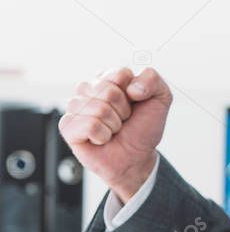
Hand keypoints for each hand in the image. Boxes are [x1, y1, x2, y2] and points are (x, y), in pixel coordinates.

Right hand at [58, 66, 172, 200]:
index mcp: (108, 78)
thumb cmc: (143, 128)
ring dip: (113, 124)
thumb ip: (152, 79)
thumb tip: (131, 88)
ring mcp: (76, 107)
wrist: (136, 157)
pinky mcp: (67, 126)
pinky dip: (102, 135)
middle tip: (123, 120)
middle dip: (123, 110)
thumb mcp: (161, 98)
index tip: (134, 103)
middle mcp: (89, 89)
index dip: (134, 93)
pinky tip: (101, 139)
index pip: (120, 74)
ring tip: (112, 130)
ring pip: (98, 109)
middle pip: (108, 91)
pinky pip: (88, 125)